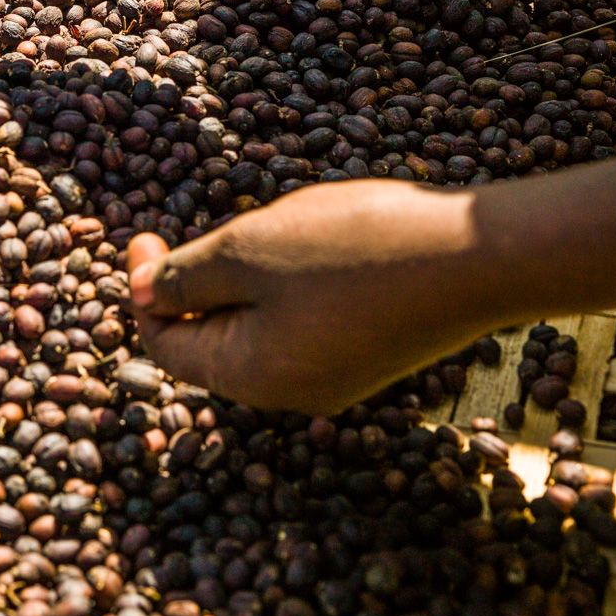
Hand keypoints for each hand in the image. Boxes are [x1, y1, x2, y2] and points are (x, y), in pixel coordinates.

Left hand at [126, 180, 496, 414]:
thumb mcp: (247, 252)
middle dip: (195, 284)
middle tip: (201, 223)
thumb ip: (185, 278)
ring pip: (258, 327)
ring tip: (266, 228)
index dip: (143, 291)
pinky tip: (310, 240)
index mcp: (251, 377)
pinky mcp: (370, 351)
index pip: (168, 345)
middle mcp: (292, 392)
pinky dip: (285, 283)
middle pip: (212, 341)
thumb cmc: (355, 249)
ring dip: (243, 278)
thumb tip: (136, 296)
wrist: (479, 256)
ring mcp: (336, 376)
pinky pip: (302, 321)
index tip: (144, 234)